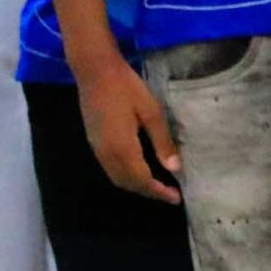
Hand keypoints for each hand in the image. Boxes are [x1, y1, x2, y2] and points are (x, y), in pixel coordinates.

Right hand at [77, 53, 180, 203]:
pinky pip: (110, 168)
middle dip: (148, 192)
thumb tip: (174, 168)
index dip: (159, 191)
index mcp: (122, 148)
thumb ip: (162, 142)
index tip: (176, 198)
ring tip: (158, 185)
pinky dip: (126, 176)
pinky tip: (140, 170)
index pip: (142, 180)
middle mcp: (106, 154)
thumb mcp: (152, 113)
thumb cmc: (127, 88)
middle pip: (127, 183)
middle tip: (170, 194)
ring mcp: (96, 148)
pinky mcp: (93, 142)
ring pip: (116, 178)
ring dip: (136, 186)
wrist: (95, 72)